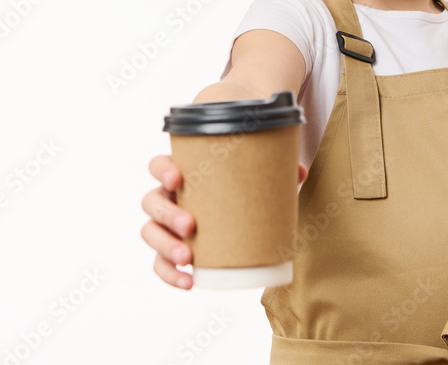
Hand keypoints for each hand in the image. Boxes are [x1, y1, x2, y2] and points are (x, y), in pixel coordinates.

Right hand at [141, 154, 307, 289]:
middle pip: (151, 201)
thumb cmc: (237, 195)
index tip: (177, 178)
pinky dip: (170, 274)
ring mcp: (165, 227)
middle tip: (189, 225)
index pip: (159, 166)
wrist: (236, 223)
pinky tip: (188, 282)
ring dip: (165, 245)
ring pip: (149, 232)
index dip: (162, 170)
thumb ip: (274, 175)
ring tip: (187, 257)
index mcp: (182, 175)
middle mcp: (167, 199)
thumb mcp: (255, 183)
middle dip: (167, 213)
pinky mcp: (169, 253)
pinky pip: (159, 264)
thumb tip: (298, 172)